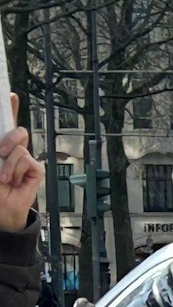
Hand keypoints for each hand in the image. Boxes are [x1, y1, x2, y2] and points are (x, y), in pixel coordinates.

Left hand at [0, 97, 43, 234]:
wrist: (0, 210)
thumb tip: (2, 148)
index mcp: (0, 147)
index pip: (5, 124)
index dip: (10, 108)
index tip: (10, 96)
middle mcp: (14, 151)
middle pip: (17, 131)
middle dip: (8, 139)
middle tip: (0, 152)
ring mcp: (26, 160)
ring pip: (20, 147)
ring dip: (7, 162)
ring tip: (2, 177)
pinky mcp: (35, 170)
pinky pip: (28, 161)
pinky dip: (17, 170)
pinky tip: (12, 181)